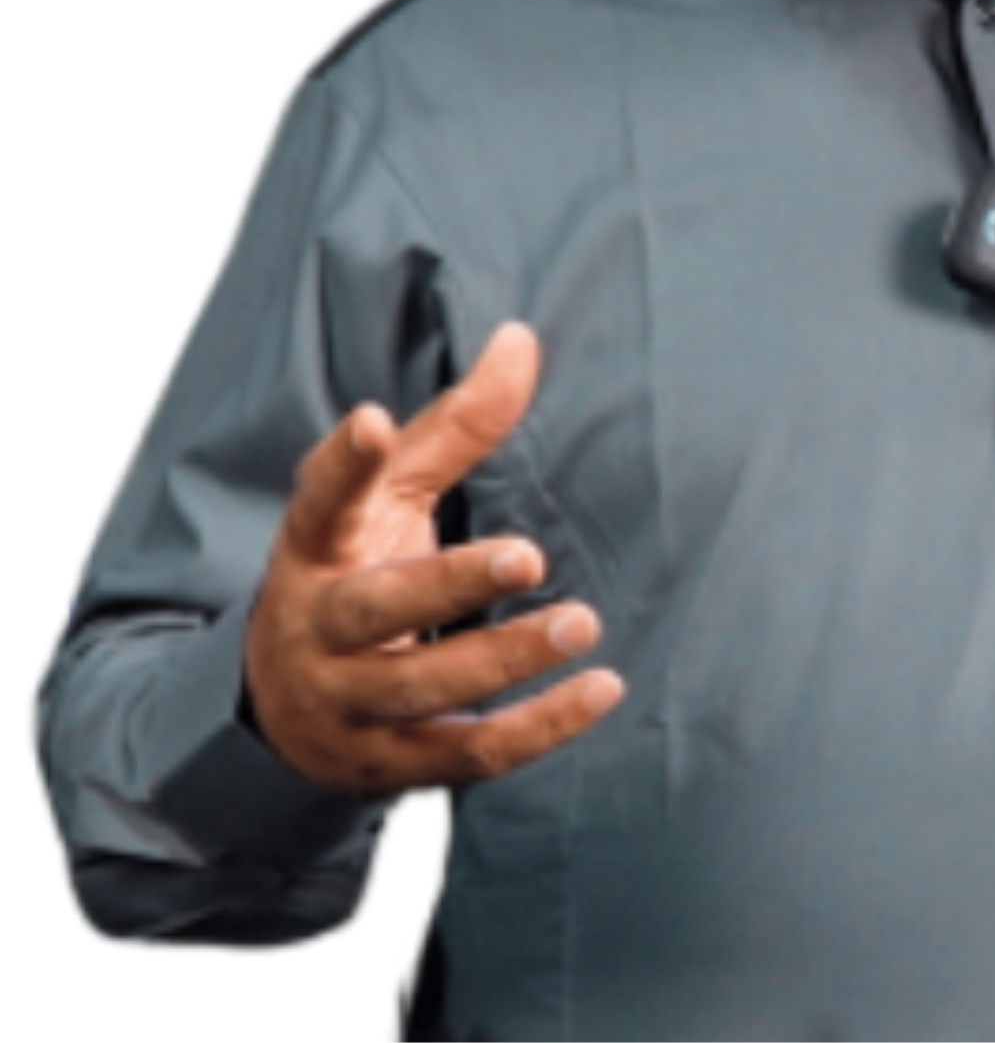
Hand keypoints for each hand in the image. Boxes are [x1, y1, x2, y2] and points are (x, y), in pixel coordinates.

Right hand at [242, 322, 625, 795]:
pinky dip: (538, 729)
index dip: (343, 466)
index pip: (318, 503)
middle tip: (529, 553)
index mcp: (313, 551)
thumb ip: (455, 425)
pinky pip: (468, 754)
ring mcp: (346, 707)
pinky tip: (601, 690)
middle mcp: (317, 630)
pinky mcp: (389, 767)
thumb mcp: (389, 498)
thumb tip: (522, 336)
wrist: (284, 709)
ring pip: (423, 690)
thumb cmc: (355, 569)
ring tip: (582, 622)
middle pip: (376, 609)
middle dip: (450, 584)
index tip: (372, 421)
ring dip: (506, 660)